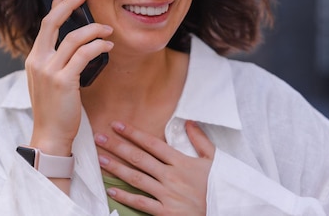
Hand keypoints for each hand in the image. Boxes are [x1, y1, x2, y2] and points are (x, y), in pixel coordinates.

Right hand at [25, 0, 113, 155]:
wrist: (50, 135)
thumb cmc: (54, 109)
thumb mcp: (48, 81)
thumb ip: (55, 61)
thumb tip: (70, 44)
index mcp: (34, 60)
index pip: (44, 26)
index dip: (54, 6)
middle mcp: (38, 61)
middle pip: (52, 23)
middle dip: (69, 4)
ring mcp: (49, 70)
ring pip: (73, 38)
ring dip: (93, 30)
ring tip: (108, 29)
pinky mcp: (63, 80)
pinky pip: (83, 55)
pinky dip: (98, 46)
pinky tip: (107, 45)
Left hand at [95, 120, 214, 215]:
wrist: (228, 211)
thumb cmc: (219, 186)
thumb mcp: (214, 160)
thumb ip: (200, 140)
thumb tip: (189, 121)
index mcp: (181, 162)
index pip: (152, 144)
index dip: (133, 133)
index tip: (118, 125)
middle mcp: (171, 176)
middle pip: (139, 158)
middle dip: (118, 146)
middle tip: (100, 137)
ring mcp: (167, 194)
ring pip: (136, 178)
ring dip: (116, 167)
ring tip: (100, 158)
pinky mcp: (166, 212)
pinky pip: (141, 203)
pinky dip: (126, 197)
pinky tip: (111, 190)